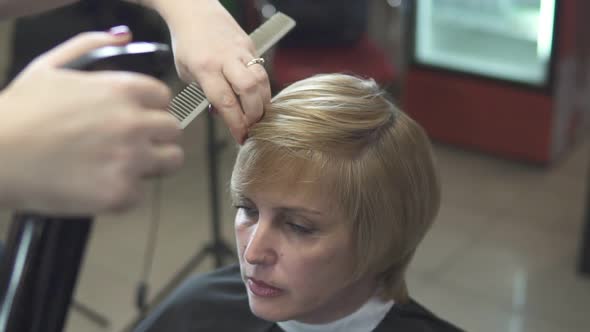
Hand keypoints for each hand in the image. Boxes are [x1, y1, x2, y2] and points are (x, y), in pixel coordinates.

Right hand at [0, 28, 183, 214]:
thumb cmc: (19, 111)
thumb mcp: (51, 65)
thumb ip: (91, 45)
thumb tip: (123, 35)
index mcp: (124, 89)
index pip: (164, 98)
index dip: (149, 110)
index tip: (135, 119)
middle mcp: (134, 122)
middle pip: (173, 130)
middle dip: (155, 136)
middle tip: (130, 145)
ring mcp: (131, 159)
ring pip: (172, 160)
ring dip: (153, 163)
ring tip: (123, 166)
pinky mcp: (121, 193)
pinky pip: (141, 193)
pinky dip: (122, 193)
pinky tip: (97, 184)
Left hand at [152, 0, 270, 142]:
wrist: (194, 9)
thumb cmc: (187, 42)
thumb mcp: (187, 72)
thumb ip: (206, 93)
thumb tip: (225, 114)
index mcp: (205, 67)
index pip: (225, 101)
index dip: (236, 123)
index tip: (241, 137)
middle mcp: (226, 59)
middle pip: (250, 90)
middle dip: (255, 113)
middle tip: (253, 126)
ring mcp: (241, 51)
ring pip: (262, 80)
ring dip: (264, 101)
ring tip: (259, 114)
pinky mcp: (251, 46)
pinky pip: (262, 70)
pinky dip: (263, 88)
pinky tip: (259, 98)